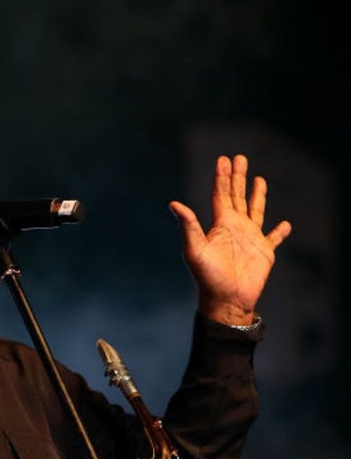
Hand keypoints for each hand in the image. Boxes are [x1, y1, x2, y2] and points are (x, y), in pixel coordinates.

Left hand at [169, 155, 291, 324]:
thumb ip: (189, 226)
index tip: (223, 159)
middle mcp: (235, 228)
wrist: (226, 301)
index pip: (221, 195)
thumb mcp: (195, 250)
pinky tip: (285, 225)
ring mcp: (250, 239)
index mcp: (220, 225)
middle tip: (240, 157)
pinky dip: (280, 231)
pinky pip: (274, 238)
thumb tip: (173, 204)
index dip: (222, 177)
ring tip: (260, 179)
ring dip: (258, 195)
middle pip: (237, 196)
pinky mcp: (264, 252)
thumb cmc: (208, 278)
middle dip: (238, 177)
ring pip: (256, 210)